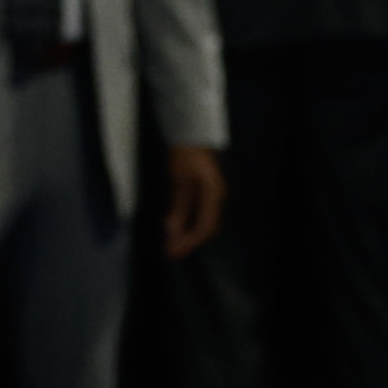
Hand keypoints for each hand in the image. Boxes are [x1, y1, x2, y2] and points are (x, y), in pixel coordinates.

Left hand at [163, 142, 226, 257]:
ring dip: (188, 236)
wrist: (192, 134)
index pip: (203, 227)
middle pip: (206, 229)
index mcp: (212, 195)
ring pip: (204, 224)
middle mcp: (217, 199)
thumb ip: (178, 207)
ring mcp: (213, 196)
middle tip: (170, 252)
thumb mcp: (179, 181)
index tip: (172, 251)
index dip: (188, 242)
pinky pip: (200, 216)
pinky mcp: (207, 194)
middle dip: (188, 242)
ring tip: (171, 245)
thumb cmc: (185, 155)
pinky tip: (176, 230)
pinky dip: (189, 226)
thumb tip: (172, 232)